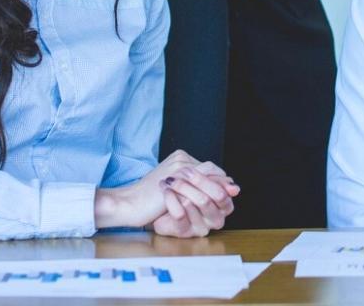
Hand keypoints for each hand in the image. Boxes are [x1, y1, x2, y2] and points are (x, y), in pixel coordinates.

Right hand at [94, 150, 239, 235]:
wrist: (129, 204)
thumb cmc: (149, 201)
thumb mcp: (175, 190)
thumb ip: (192, 185)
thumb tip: (217, 188)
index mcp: (179, 158)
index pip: (206, 167)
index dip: (219, 178)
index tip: (230, 188)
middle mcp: (180, 159)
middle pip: (209, 168)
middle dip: (222, 181)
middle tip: (234, 191)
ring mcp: (178, 166)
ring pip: (206, 175)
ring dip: (219, 187)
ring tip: (228, 197)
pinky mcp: (177, 177)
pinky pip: (199, 183)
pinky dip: (210, 191)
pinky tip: (217, 200)